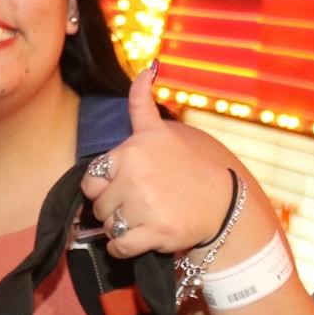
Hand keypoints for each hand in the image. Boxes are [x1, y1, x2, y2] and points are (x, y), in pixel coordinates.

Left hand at [78, 68, 237, 259]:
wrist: (222, 204)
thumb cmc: (185, 168)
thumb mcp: (161, 133)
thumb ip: (141, 104)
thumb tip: (147, 66)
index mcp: (131, 151)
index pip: (91, 180)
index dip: (106, 187)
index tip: (129, 185)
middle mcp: (136, 175)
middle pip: (98, 206)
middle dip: (115, 209)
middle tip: (143, 203)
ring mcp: (145, 205)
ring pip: (108, 227)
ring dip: (123, 228)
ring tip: (149, 216)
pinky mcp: (155, 232)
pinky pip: (119, 246)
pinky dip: (125, 248)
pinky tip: (145, 236)